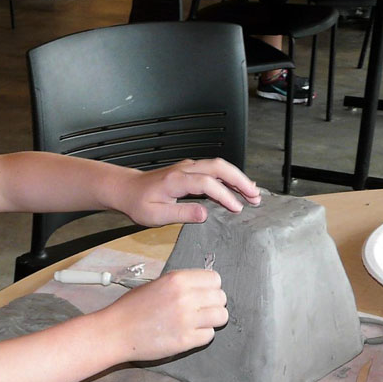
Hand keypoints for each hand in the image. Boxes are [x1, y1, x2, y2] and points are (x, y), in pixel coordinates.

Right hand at [100, 269, 227, 360]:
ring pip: (221, 316)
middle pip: (221, 297)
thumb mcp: (156, 284)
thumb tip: (204, 287)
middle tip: (200, 311)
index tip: (203, 295)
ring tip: (197, 323)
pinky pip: (209, 335)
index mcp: (178, 279)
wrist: (116, 331)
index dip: (211, 288)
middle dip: (213, 304)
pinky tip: (187, 334)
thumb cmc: (132, 308)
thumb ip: (181, 284)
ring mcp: (187, 319)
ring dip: (211, 320)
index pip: (215, 279)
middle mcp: (185, 297)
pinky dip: (201, 336)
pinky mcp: (185, 340)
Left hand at [116, 158, 260, 226]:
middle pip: (218, 167)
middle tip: (255, 196)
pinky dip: (229, 177)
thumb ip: (181, 213)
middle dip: (240, 180)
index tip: (236, 208)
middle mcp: (184, 170)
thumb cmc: (138, 202)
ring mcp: (188, 168)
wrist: (127, 190)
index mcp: (175, 180)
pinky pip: (214, 170)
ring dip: (237, 178)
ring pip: (219, 166)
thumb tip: (204, 214)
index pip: (207, 183)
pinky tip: (239, 188)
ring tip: (253, 194)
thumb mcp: (156, 215)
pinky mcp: (190, 171)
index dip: (224, 195)